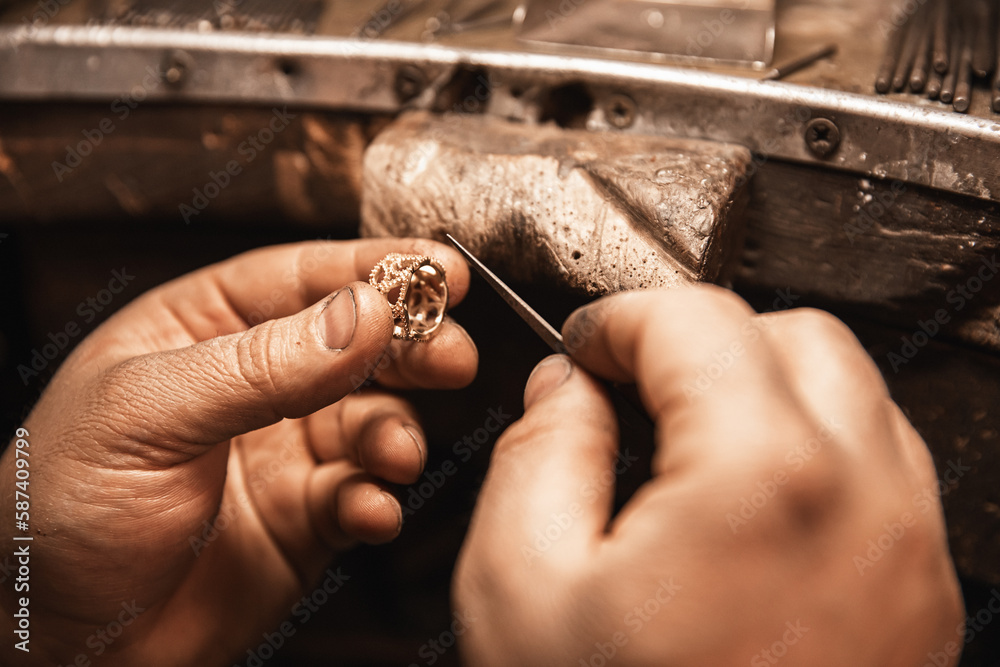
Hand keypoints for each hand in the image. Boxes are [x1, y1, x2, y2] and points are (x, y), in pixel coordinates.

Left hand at [0, 239, 476, 665]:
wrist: (61, 642)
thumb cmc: (57, 510)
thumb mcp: (149, 415)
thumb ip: (262, 365)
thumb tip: (363, 315)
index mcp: (201, 329)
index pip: (301, 278)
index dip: (375, 269)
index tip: (441, 269)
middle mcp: (252, 385)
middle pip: (355, 344)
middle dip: (409, 348)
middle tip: (451, 357)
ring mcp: (282, 452)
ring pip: (370, 420)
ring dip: (395, 433)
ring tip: (393, 453)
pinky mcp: (304, 519)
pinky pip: (361, 496)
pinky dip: (376, 501)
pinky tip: (367, 511)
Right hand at [454, 286, 962, 666]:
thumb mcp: (521, 584)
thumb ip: (538, 450)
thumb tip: (566, 391)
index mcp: (763, 477)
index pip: (696, 319)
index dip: (619, 321)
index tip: (584, 351)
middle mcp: (865, 501)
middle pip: (793, 333)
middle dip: (700, 342)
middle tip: (632, 390)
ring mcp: (909, 553)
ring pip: (849, 394)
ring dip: (761, 389)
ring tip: (684, 448)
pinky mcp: (919, 600)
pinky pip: (877, 471)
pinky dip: (809, 453)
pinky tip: (740, 508)